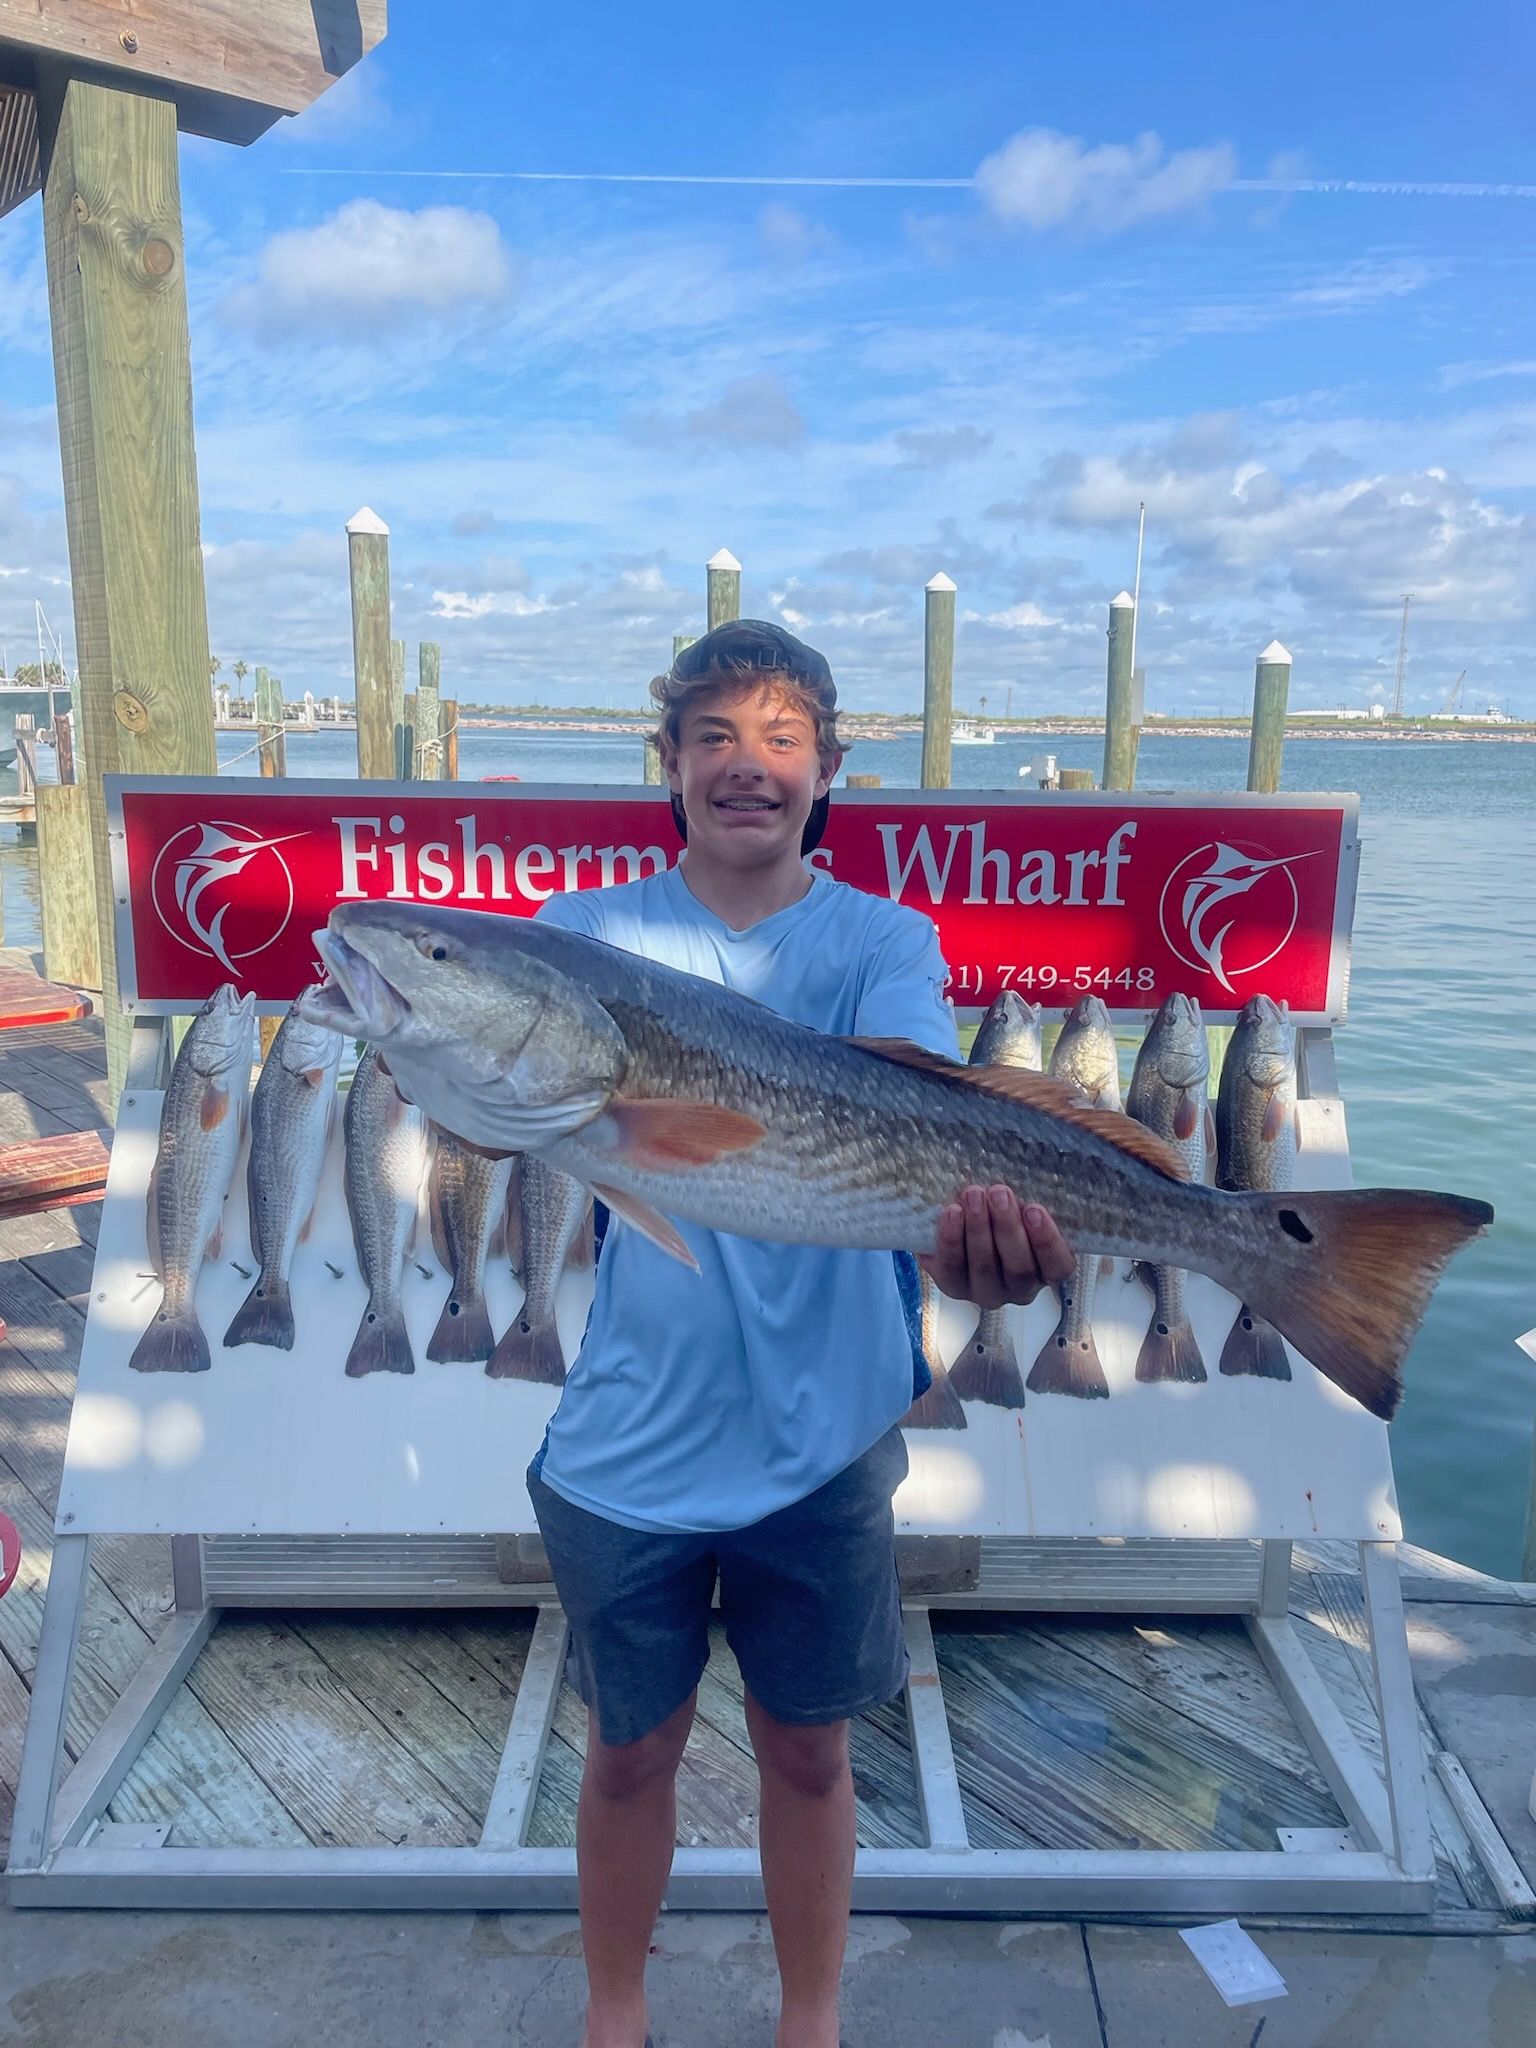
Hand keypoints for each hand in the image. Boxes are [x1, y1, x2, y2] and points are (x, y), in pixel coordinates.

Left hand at [917, 1187, 1073, 1310]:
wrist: (964, 1215)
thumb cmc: (1006, 1206)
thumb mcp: (1027, 1197)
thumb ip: (1038, 1190)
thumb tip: (1057, 1148)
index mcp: (1048, 1269)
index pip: (1058, 1265)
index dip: (1047, 1240)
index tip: (1034, 1208)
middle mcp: (1020, 1287)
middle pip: (1019, 1268)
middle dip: (1008, 1228)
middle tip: (999, 1192)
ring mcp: (986, 1290)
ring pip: (985, 1268)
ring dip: (978, 1229)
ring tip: (973, 1194)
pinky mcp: (953, 1286)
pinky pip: (952, 1268)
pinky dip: (951, 1240)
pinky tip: (951, 1212)